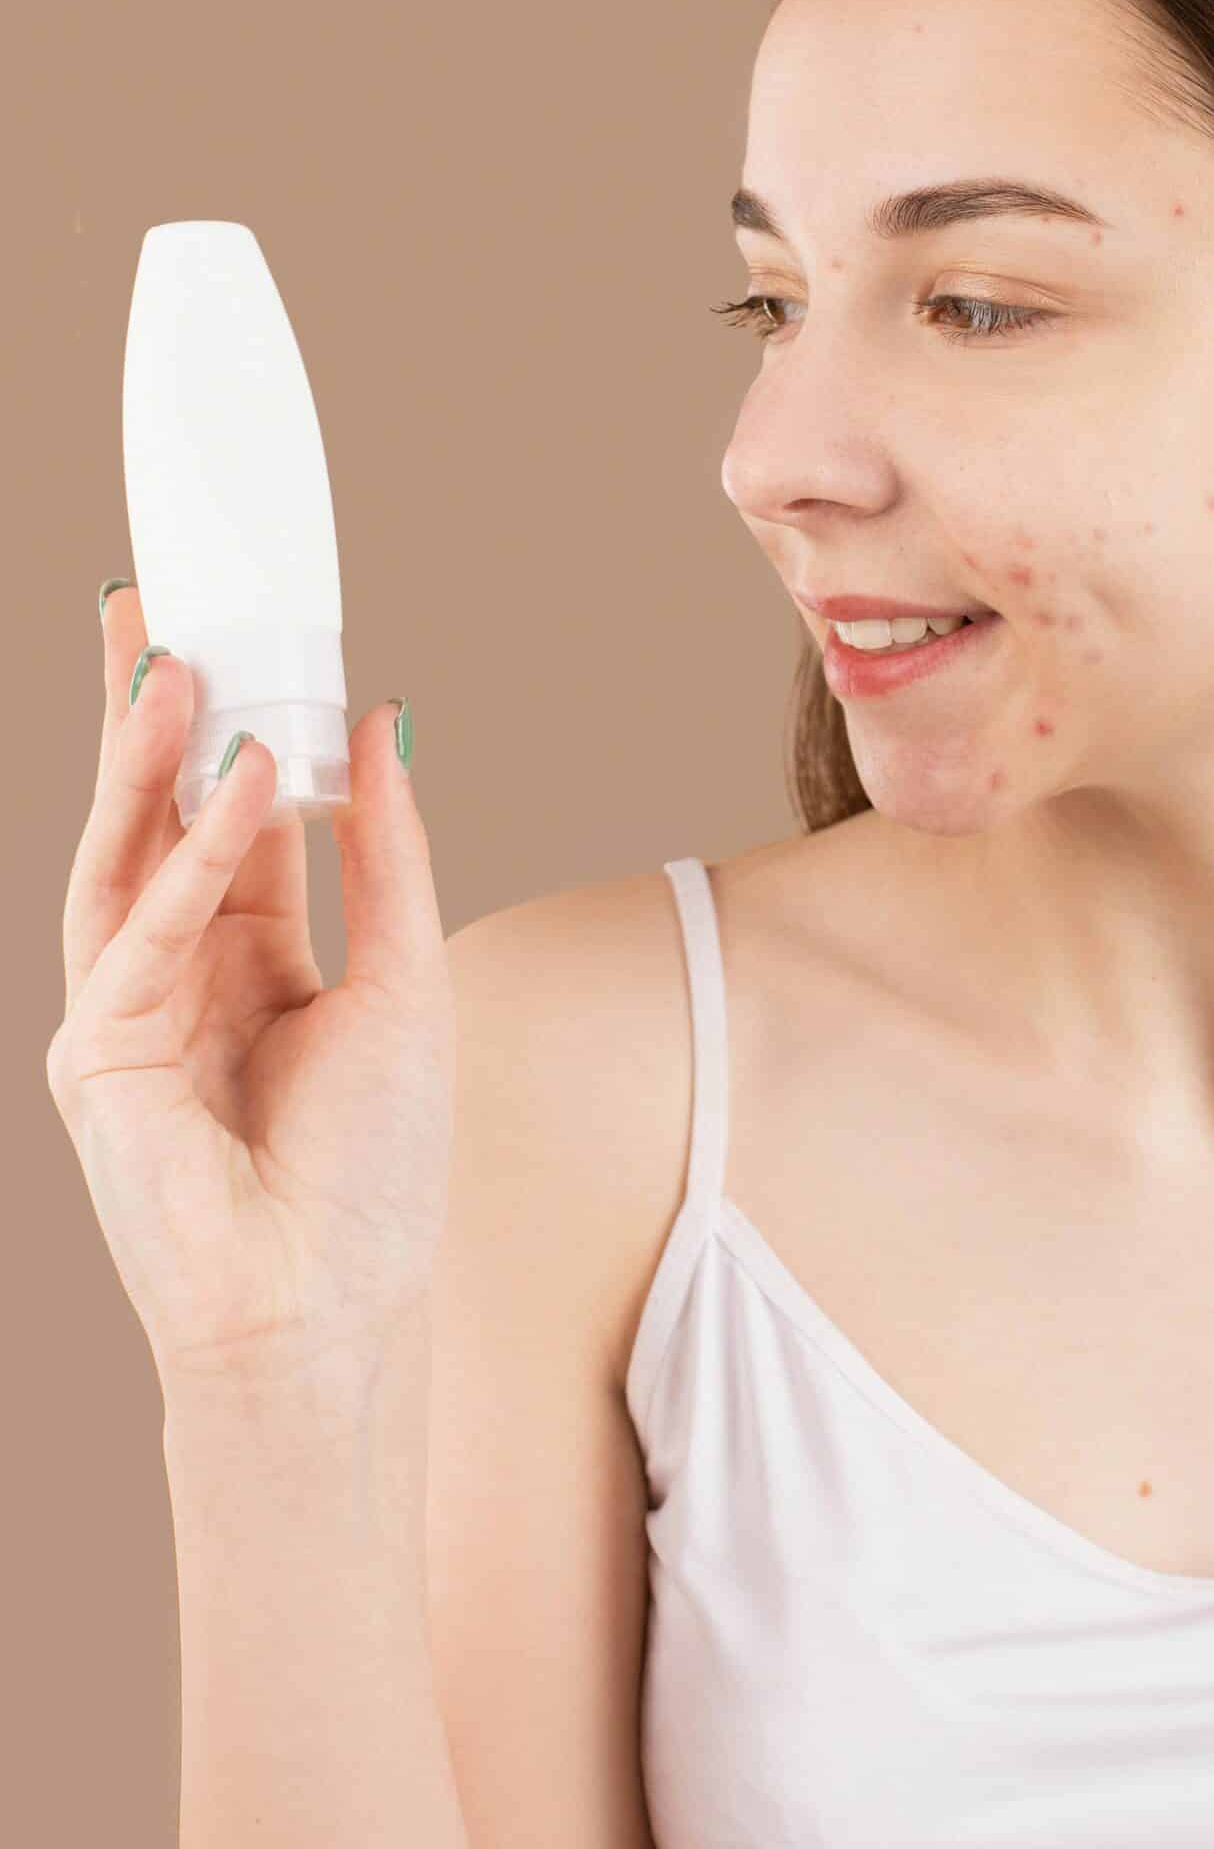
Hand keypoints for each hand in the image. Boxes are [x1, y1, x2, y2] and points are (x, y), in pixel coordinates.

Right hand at [49, 583, 455, 1395]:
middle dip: (143, 712)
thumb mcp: (405, 979)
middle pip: (149, 815)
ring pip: (124, 856)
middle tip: (147, 605)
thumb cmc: (371, 1171)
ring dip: (145, 758)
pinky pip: (145, 934)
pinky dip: (193, 857)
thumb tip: (382, 724)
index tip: (225, 631)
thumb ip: (385, 853)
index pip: (224, 813)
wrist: (331, 1312)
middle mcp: (178, 972)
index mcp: (250, 955)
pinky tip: (235, 782)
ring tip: (172, 660)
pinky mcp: (103, 1057)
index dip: (223, 723)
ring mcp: (127, 1013)